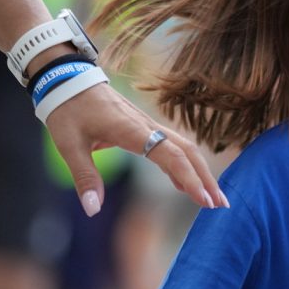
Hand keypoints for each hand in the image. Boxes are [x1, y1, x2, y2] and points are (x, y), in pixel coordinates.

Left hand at [44, 83, 228, 215]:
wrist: (68, 79)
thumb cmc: (68, 110)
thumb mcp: (69, 145)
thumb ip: (85, 178)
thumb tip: (93, 210)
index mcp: (131, 130)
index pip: (170, 155)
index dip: (190, 178)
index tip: (204, 200)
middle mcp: (147, 126)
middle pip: (188, 151)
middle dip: (206, 178)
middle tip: (221, 205)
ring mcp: (148, 125)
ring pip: (184, 148)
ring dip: (200, 172)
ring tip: (212, 198)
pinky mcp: (145, 127)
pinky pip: (172, 146)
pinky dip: (184, 166)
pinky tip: (186, 184)